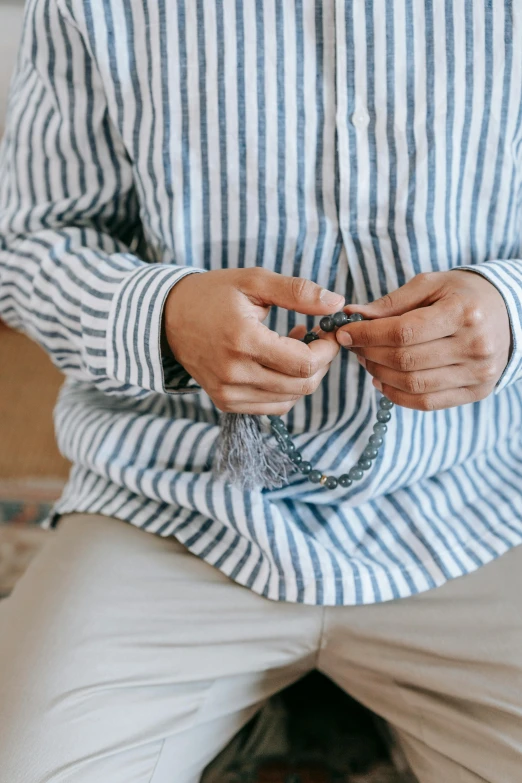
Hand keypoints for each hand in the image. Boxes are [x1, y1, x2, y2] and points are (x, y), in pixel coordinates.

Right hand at [164, 268, 343, 414]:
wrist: (168, 317)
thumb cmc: (213, 294)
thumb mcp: (254, 281)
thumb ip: (297, 292)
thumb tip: (337, 303)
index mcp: (243, 340)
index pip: (305, 363)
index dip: (327, 350)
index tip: (328, 331)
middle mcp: (234, 373)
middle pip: (302, 385)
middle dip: (321, 363)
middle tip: (317, 339)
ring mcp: (228, 393)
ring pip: (290, 399)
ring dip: (304, 376)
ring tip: (297, 347)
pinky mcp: (225, 402)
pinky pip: (272, 406)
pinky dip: (286, 389)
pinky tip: (281, 364)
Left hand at [335, 271, 511, 410]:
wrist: (509, 314)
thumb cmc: (462, 295)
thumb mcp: (430, 285)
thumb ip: (391, 303)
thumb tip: (352, 315)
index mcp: (464, 312)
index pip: (403, 331)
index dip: (367, 335)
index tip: (344, 332)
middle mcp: (475, 346)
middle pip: (405, 360)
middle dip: (369, 354)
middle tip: (352, 346)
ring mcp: (478, 373)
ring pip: (413, 385)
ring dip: (379, 375)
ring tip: (366, 361)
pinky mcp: (476, 392)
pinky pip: (427, 403)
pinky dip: (397, 395)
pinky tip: (382, 381)